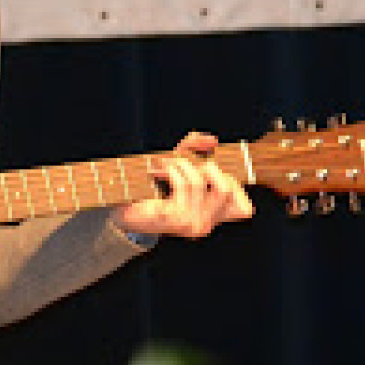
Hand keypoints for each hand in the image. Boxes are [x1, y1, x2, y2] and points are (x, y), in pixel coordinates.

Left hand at [114, 132, 254, 238]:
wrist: (121, 211)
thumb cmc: (151, 190)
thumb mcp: (177, 166)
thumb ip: (194, 149)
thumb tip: (212, 140)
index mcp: (210, 219)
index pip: (243, 209)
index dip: (235, 186)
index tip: (210, 171)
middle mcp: (204, 225)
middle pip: (225, 188)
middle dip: (205, 168)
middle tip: (184, 165)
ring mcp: (188, 224)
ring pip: (198, 181)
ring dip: (180, 165)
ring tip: (163, 165)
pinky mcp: (171, 218)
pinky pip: (181, 184)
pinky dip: (170, 170)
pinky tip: (156, 171)